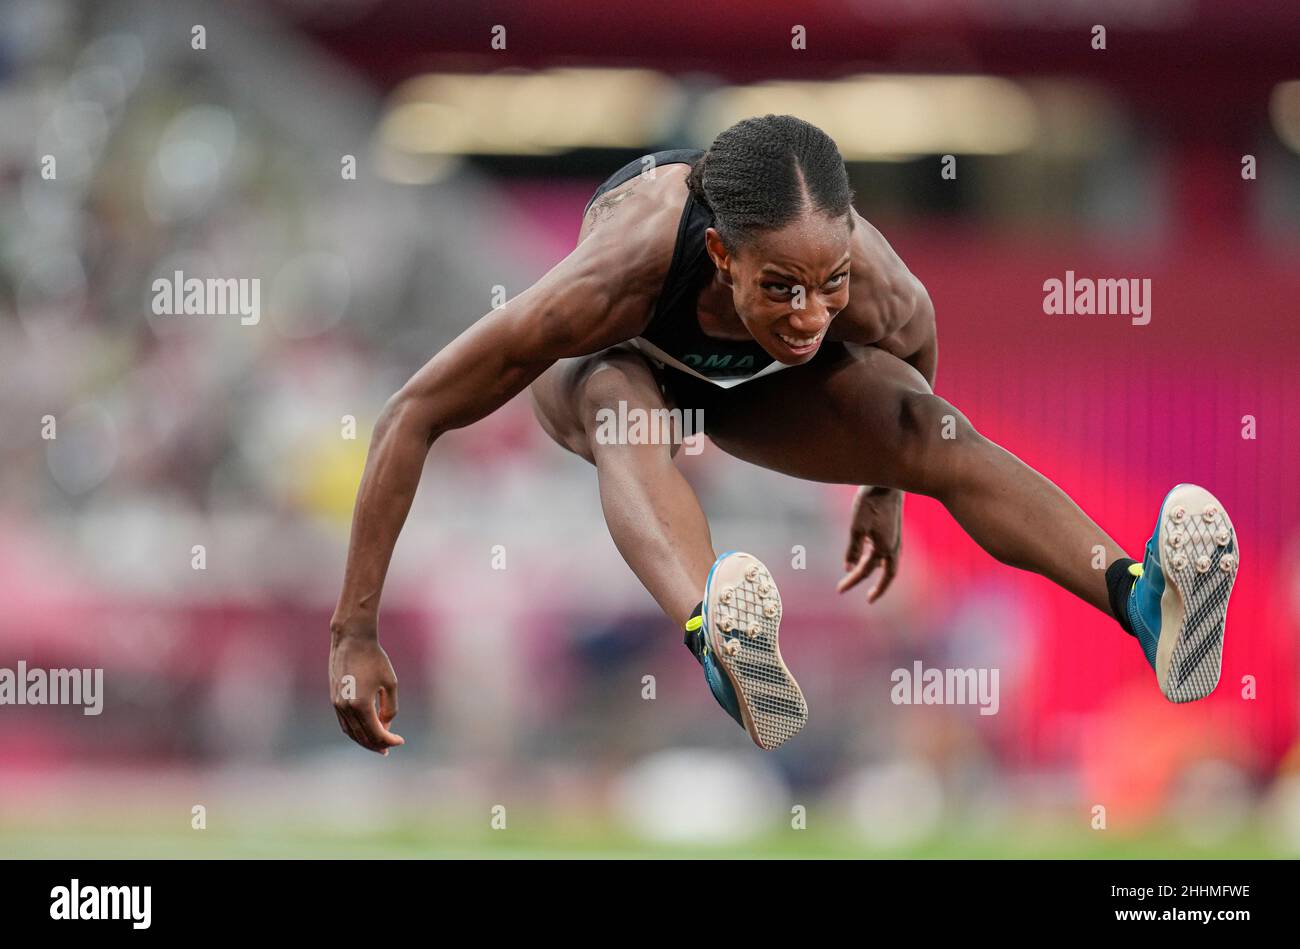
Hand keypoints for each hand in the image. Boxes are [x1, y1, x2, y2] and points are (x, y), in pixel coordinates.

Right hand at [329, 622, 404, 754]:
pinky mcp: (334, 699)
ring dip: (364, 740)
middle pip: (362, 736)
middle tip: (389, 749)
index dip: (389, 740)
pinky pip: (344, 723)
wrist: (351, 640)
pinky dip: (354, 731)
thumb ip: (390, 707)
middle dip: (376, 744)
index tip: (400, 741)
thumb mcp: (390, 683)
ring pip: (351, 732)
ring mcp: (337, 704)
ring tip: (377, 744)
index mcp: (361, 705)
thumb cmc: (374, 658)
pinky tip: (364, 731)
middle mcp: (346, 707)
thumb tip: (386, 726)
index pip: (376, 732)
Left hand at [837, 486, 902, 602]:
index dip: (852, 582)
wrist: (888, 482)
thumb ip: (853, 549)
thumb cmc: (871, 503)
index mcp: (884, 549)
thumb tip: (848, 567)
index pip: (864, 571)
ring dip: (876, 571)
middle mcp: (893, 547)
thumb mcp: (857, 527)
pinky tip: (866, 552)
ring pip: (887, 562)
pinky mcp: (894, 529)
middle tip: (869, 599)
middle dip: (878, 588)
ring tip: (861, 574)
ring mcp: (896, 538)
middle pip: (887, 574)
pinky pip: (886, 550)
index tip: (840, 590)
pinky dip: (877, 556)